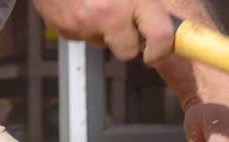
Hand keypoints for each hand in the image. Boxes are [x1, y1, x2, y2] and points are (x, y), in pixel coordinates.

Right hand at [33, 0, 173, 62]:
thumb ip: (150, 0)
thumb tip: (165, 16)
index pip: (160, 36)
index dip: (163, 48)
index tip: (161, 49)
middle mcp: (108, 13)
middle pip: (128, 51)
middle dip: (128, 40)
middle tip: (126, 21)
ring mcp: (83, 23)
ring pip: (102, 43)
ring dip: (104, 30)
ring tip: (99, 3)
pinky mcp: (63, 27)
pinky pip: (81, 35)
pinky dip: (84, 23)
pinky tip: (82, 3)